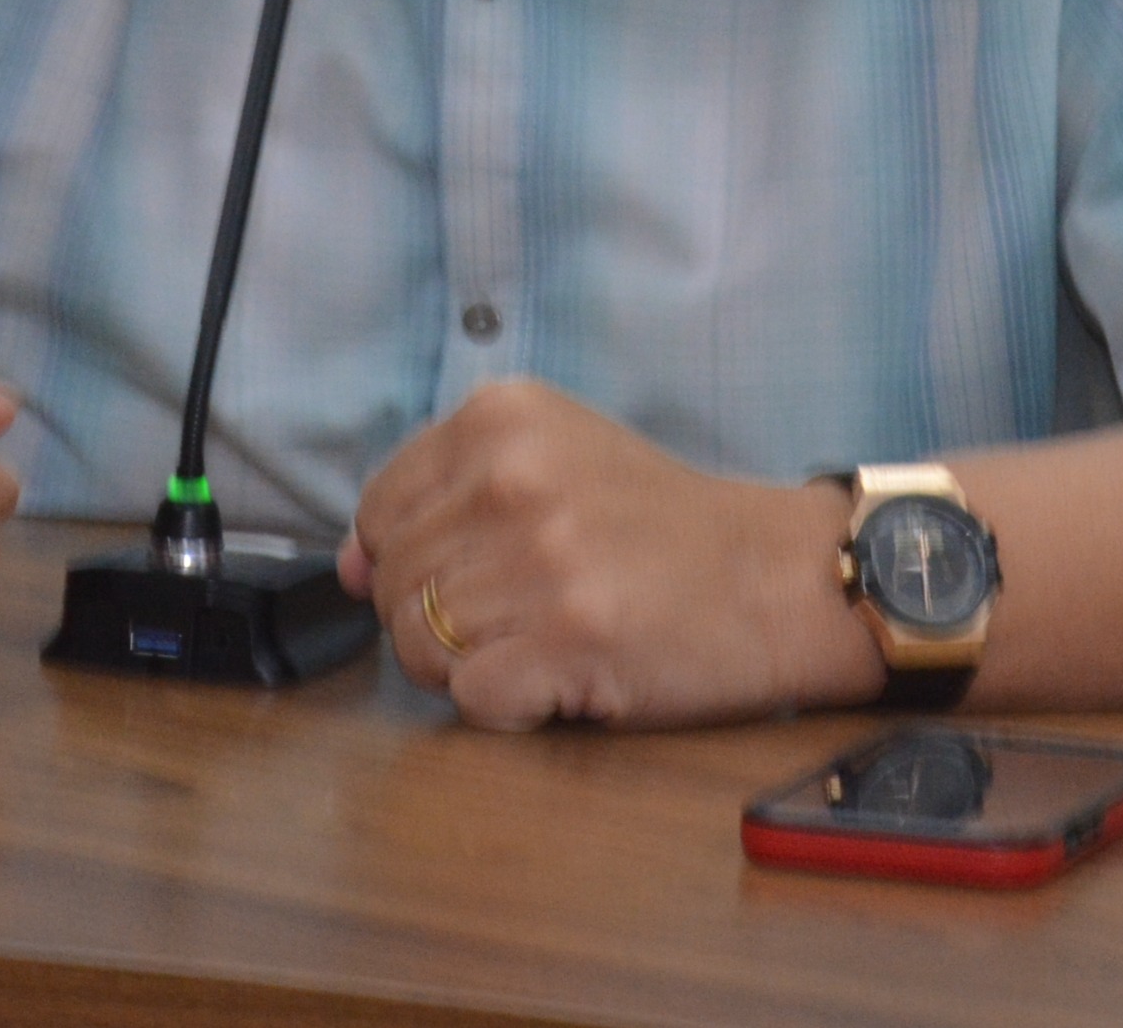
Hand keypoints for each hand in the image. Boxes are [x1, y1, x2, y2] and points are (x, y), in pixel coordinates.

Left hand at [339, 379, 879, 730]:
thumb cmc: (661, 527)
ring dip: (474, 667)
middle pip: (390, 586)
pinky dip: (512, 706)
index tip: (474, 572)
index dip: (410, 562)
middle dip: (436, 622)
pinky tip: (565, 675)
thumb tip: (344, 566)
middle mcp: (511, 477)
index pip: (378, 512)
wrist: (778, 576)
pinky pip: (472, 699)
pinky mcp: (567, 638)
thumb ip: (443, 498)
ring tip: (547, 642)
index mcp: (500, 417)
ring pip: (419, 649)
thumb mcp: (551, 463)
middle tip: (523, 616)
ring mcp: (539, 559)